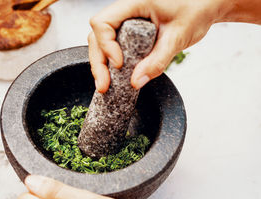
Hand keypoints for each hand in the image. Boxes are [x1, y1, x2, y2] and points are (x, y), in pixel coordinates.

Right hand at [88, 0, 223, 91]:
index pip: (103, 22)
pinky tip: (112, 76)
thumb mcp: (177, 37)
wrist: (205, 5)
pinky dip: (109, 61)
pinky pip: (112, 44)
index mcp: (134, 2)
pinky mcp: (129, 30)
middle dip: (98, 62)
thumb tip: (136, 82)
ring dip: (100, 63)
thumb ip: (157, 61)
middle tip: (103, 86)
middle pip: (97, 35)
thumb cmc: (195, 10)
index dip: (106, 46)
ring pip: (100, 40)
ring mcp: (126, 20)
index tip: (120, 64)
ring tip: (105, 85)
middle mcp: (126, 10)